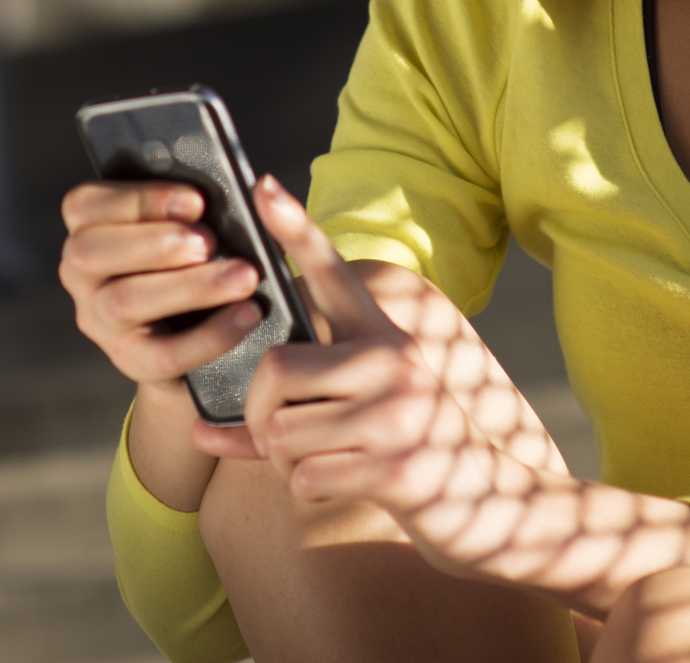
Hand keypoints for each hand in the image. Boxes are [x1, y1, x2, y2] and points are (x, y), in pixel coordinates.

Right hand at [58, 179, 264, 393]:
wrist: (206, 330)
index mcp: (90, 227)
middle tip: (209, 242)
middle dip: (155, 243)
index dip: (138, 199)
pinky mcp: (131, 360)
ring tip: (242, 276)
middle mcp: (82, 274)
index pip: (85, 205)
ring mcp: (100, 321)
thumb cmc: (201, 259)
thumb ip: (223, 205)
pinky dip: (210, 335)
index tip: (195, 201)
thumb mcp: (202, 224)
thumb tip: (262, 190)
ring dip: (189, 287)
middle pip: (91, 253)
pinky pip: (163, 353)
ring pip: (125, 302)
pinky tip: (247, 314)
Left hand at [208, 181, 523, 562]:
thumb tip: (197, 431)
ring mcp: (400, 411)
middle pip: (274, 370)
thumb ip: (291, 408)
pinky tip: (345, 483)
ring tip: (323, 460)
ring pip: (282, 431)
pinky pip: (305, 476)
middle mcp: (393, 359)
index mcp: (382, 333)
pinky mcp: (399, 465)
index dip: (293, 228)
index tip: (261, 186)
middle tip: (277, 436)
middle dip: (258, 414)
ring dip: (283, 460)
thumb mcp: (363, 411)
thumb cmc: (405, 450)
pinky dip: (307, 488)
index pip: (331, 270)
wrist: (492, 503)